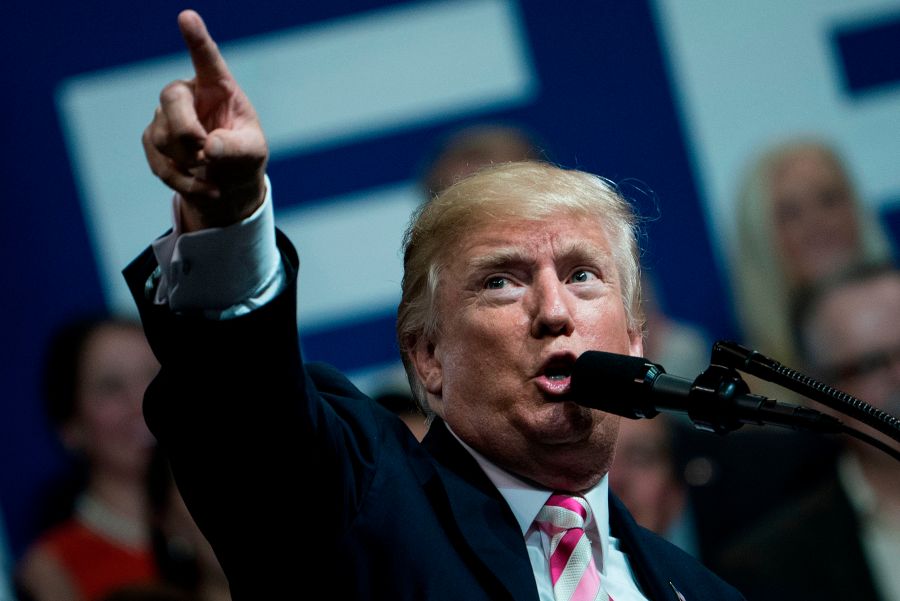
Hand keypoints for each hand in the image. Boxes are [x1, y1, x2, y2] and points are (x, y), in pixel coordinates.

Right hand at [142, 10, 267, 231]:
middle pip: (171, 98)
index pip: (206, 59)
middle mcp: (189, 94)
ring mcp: (166, 116)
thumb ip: (237, 148)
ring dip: (189, 162)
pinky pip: (159, 163)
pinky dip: (184, 182)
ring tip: (211, 170)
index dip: (197, 39)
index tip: (187, 17)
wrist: (228, 183)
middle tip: (204, 153)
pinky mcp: (154, 141)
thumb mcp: (252, 153)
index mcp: (218, 87)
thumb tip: (209, 148)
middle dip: (186, 131)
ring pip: (162, 136)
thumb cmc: (244, 157)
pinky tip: (208, 189)